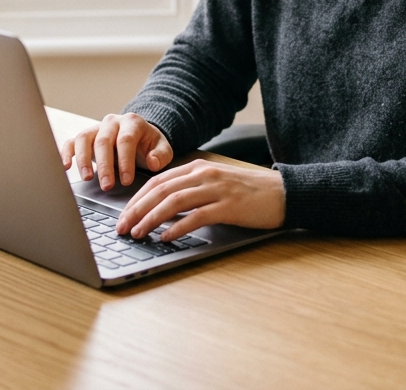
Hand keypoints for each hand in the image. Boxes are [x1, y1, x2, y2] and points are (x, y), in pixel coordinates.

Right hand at [61, 113, 173, 189]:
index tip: (126, 181)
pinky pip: (71, 142)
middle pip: (103, 141)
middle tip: (107, 186)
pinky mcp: (85, 138)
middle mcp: (112, 122)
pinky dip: (66, 153)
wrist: (138, 136)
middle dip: (104, 165)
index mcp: (132, 123)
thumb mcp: (162, 148)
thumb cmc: (149, 145)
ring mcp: (96, 128)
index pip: (126, 140)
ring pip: (84, 139)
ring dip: (83, 159)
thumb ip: (161, 155)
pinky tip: (66, 167)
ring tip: (87, 178)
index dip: (125, 161)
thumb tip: (153, 162)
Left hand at [115, 160, 285, 241]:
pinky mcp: (229, 206)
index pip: (158, 181)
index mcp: (198, 167)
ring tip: (138, 233)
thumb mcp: (216, 183)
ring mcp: (216, 189)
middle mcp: (204, 174)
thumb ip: (192, 190)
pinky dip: (178, 227)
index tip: (123, 215)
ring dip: (151, 218)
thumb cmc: (248, 192)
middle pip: (160, 190)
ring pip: (174, 201)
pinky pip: (197, 216)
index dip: (136, 198)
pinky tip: (166, 237)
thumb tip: (162, 209)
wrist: (283, 193)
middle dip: (136, 209)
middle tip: (122, 227)